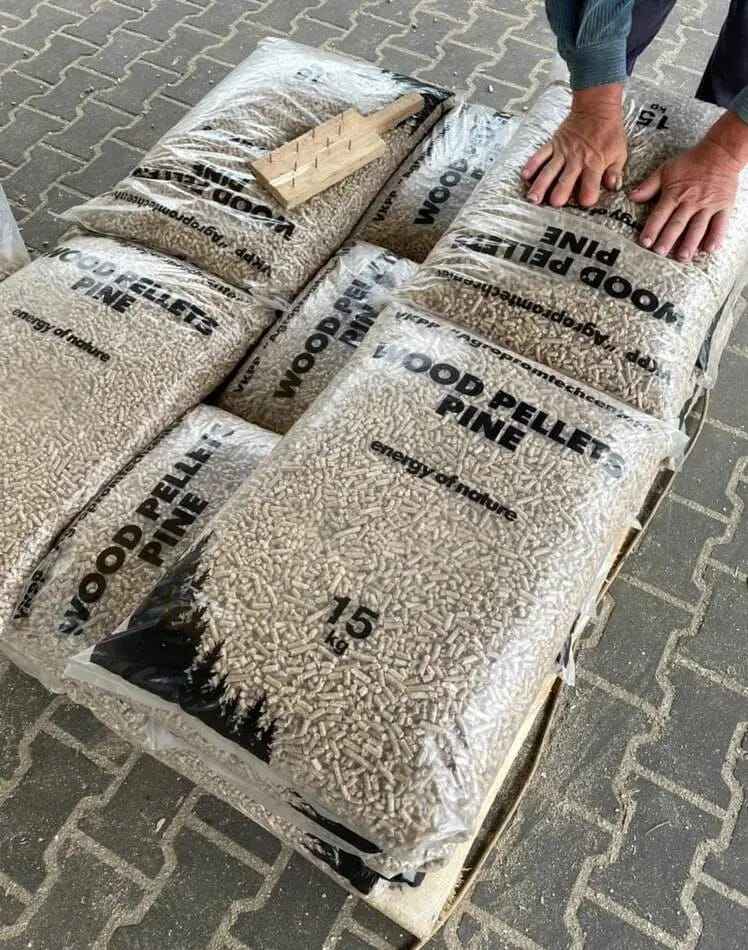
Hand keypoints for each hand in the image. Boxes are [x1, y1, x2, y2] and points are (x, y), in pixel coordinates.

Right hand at [522, 84, 627, 208]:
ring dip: (541, 185)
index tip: (585, 201)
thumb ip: (615, 172)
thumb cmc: (609, 130)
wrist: (597, 107)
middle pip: (565, 182)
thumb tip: (613, 186)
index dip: (587, 198)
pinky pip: (541, 155)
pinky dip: (532, 164)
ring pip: (550, 171)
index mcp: (595, 163)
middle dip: (559, 195)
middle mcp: (577, 160)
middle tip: (553, 204)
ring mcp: (563, 152)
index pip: (589, 188)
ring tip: (533, 198)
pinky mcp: (554, 144)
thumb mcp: (620, 152)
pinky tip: (525, 176)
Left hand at [631, 110, 747, 259]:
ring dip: (690, 243)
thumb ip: (649, 185)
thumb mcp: (666, 170)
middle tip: (660, 253)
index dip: (652, 228)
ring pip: (698, 226)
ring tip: (682, 257)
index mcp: (674, 194)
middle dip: (668, 239)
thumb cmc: (691, 162)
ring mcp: (708, 205)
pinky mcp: (723, 206)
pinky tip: (709, 249)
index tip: (645, 242)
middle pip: (677, 223)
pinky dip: (715, 236)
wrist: (720, 153)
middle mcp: (691, 201)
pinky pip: (720, 223)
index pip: (660, 214)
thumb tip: (632, 196)